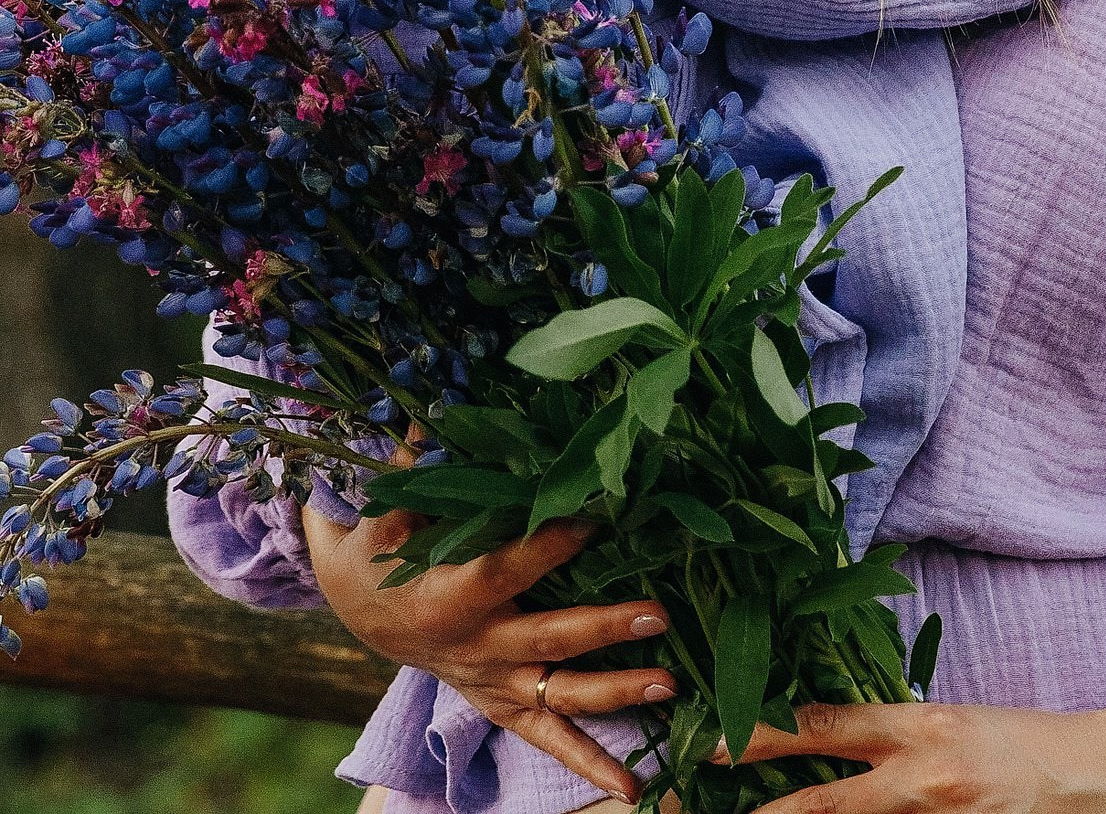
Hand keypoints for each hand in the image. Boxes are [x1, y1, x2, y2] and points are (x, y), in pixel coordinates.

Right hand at [301, 503, 674, 805]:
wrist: (357, 609)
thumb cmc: (376, 546)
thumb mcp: (381, 509)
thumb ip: (411, 467)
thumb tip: (432, 407)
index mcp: (447, 596)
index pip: (509, 567)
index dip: (551, 544)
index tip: (597, 519)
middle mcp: (476, 647)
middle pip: (549, 639)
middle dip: (605, 627)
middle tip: (658, 614)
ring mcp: (492, 682)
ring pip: (559, 695)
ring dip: (616, 694)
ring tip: (670, 688)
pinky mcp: (501, 702)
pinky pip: (547, 737)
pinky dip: (589, 763)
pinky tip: (634, 789)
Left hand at [714, 699, 1105, 813]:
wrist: (1099, 777)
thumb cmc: (1021, 742)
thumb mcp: (951, 719)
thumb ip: (890, 733)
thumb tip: (823, 736)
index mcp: (918, 728)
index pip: (824, 729)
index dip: (764, 734)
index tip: (716, 739)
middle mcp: (922, 779)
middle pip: (824, 803)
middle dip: (765, 810)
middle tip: (704, 799)